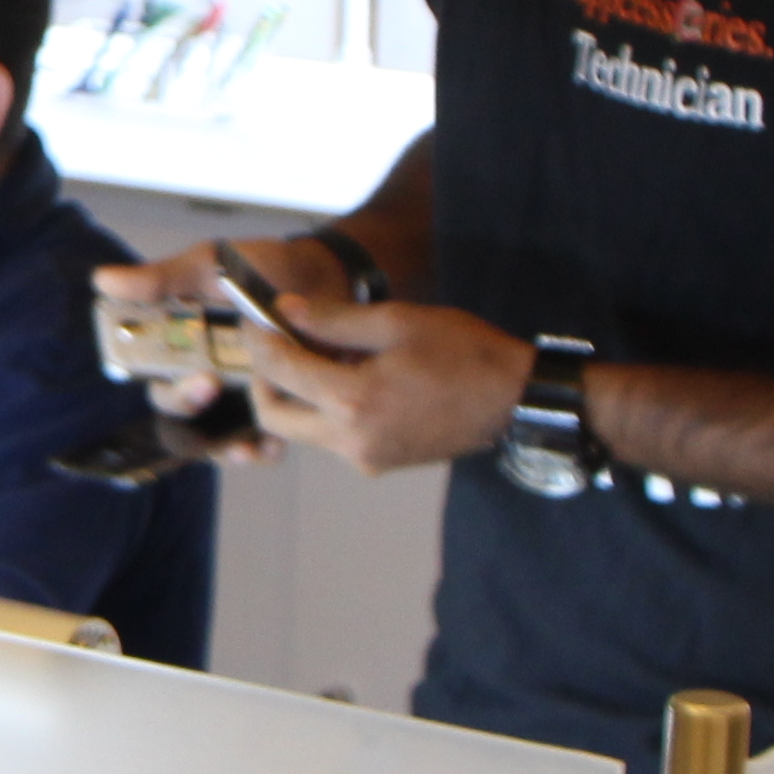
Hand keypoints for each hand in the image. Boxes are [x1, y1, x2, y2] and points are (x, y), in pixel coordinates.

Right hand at [91, 234, 372, 444]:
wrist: (322, 274)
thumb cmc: (256, 268)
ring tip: (244, 445)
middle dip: (192, 407)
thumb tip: (103, 280)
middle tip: (210, 386)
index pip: (159, 383)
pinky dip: (262, 450)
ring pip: (217, 440)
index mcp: (180, 349)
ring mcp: (238, 399)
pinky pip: (259, 442)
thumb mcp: (209, 266)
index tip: (193, 378)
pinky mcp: (273, 409)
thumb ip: (162, 279)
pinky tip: (272, 445)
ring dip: (226, 448)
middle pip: (183, 416)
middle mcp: (203, 379)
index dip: (169, 390)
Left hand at [220, 295, 529, 476]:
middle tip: (274, 343)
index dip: (260, 340)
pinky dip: (325, 406)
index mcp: (353, 401)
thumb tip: (285, 311)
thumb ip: (333, 320)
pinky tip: (347, 374)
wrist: (516, 401)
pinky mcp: (378, 462)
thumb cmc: (466, 353)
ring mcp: (364, 458)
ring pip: (303, 428)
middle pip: (276, 415)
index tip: (257, 317)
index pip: (279, 371)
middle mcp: (350, 440)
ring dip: (297, 392)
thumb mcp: (398, 322)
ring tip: (317, 351)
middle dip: (265, 378)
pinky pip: (333, 435)